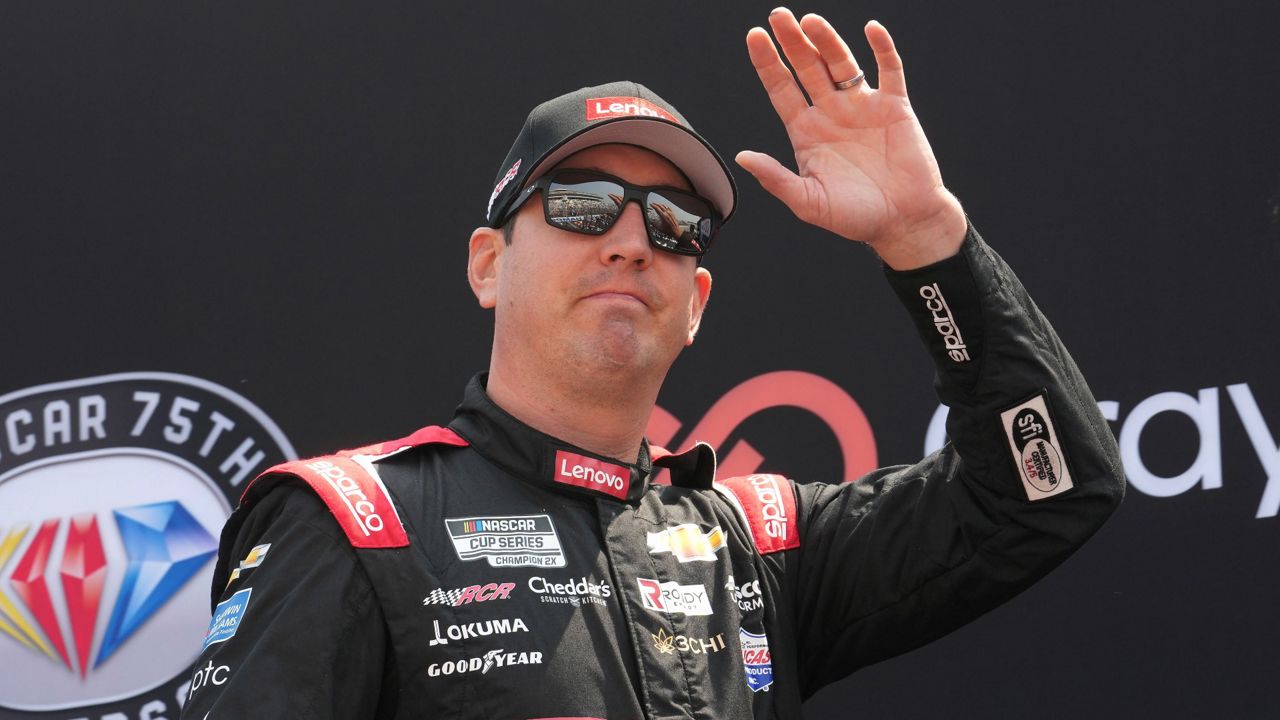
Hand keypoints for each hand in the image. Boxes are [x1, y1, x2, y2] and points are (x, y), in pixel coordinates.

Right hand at [651, 202, 683, 237]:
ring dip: (660, 204)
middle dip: (656, 204)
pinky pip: (669, 208)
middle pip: (660, 206)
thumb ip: (654, 224)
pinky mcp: (673, 214)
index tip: (650, 204)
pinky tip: (665, 206)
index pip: (657, 208)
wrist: (675, 231)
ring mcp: (670, 213)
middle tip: (653, 203)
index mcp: (663, 216)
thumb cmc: (668, 230)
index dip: (653, 205)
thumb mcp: (659, 228)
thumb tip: (650, 221)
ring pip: (664, 206)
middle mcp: (667, 213)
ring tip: (657, 204)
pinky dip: (665, 206)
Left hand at [737, 8, 966, 268]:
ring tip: (810, 21)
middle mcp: (832, 113)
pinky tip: (871, 30)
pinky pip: (889, 70)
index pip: (782, 89)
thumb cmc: (855, 217)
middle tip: (778, 16)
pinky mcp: (895, 106)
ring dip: (827, 41)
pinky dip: (882, 48)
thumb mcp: (808, 202)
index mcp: (807, 132)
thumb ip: (776, 179)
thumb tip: (742, 157)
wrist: (904, 222)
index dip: (768, 63)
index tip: (754, 37)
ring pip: (841, 63)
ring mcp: (863, 106)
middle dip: (792, 42)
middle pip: (807, 68)